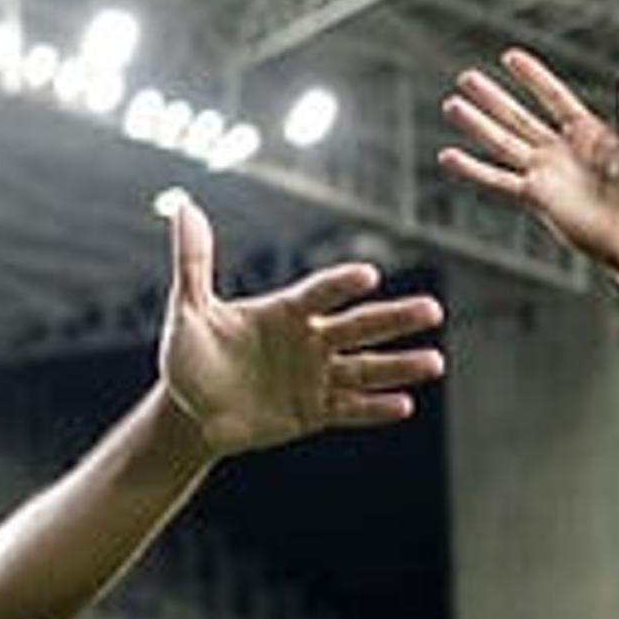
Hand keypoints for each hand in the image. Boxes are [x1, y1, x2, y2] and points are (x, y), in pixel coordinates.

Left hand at [152, 191, 445, 458]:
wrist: (190, 410)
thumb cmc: (191, 356)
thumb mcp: (189, 311)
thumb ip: (194, 262)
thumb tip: (184, 207)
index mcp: (286, 311)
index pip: (320, 293)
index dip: (342, 284)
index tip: (368, 276)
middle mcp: (309, 339)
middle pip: (359, 326)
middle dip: (395, 319)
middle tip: (432, 310)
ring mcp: (314, 376)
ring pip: (365, 368)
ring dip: (399, 365)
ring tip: (434, 362)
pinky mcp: (312, 412)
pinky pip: (349, 409)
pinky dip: (374, 408)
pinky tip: (404, 404)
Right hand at [437, 49, 618, 270]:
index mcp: (586, 134)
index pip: (552, 98)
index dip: (532, 78)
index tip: (510, 57)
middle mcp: (559, 152)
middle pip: (517, 117)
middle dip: (492, 98)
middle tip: (466, 79)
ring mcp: (544, 174)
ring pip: (501, 143)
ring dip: (476, 124)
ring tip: (452, 105)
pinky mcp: (533, 197)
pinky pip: (496, 180)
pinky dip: (472, 169)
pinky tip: (448, 156)